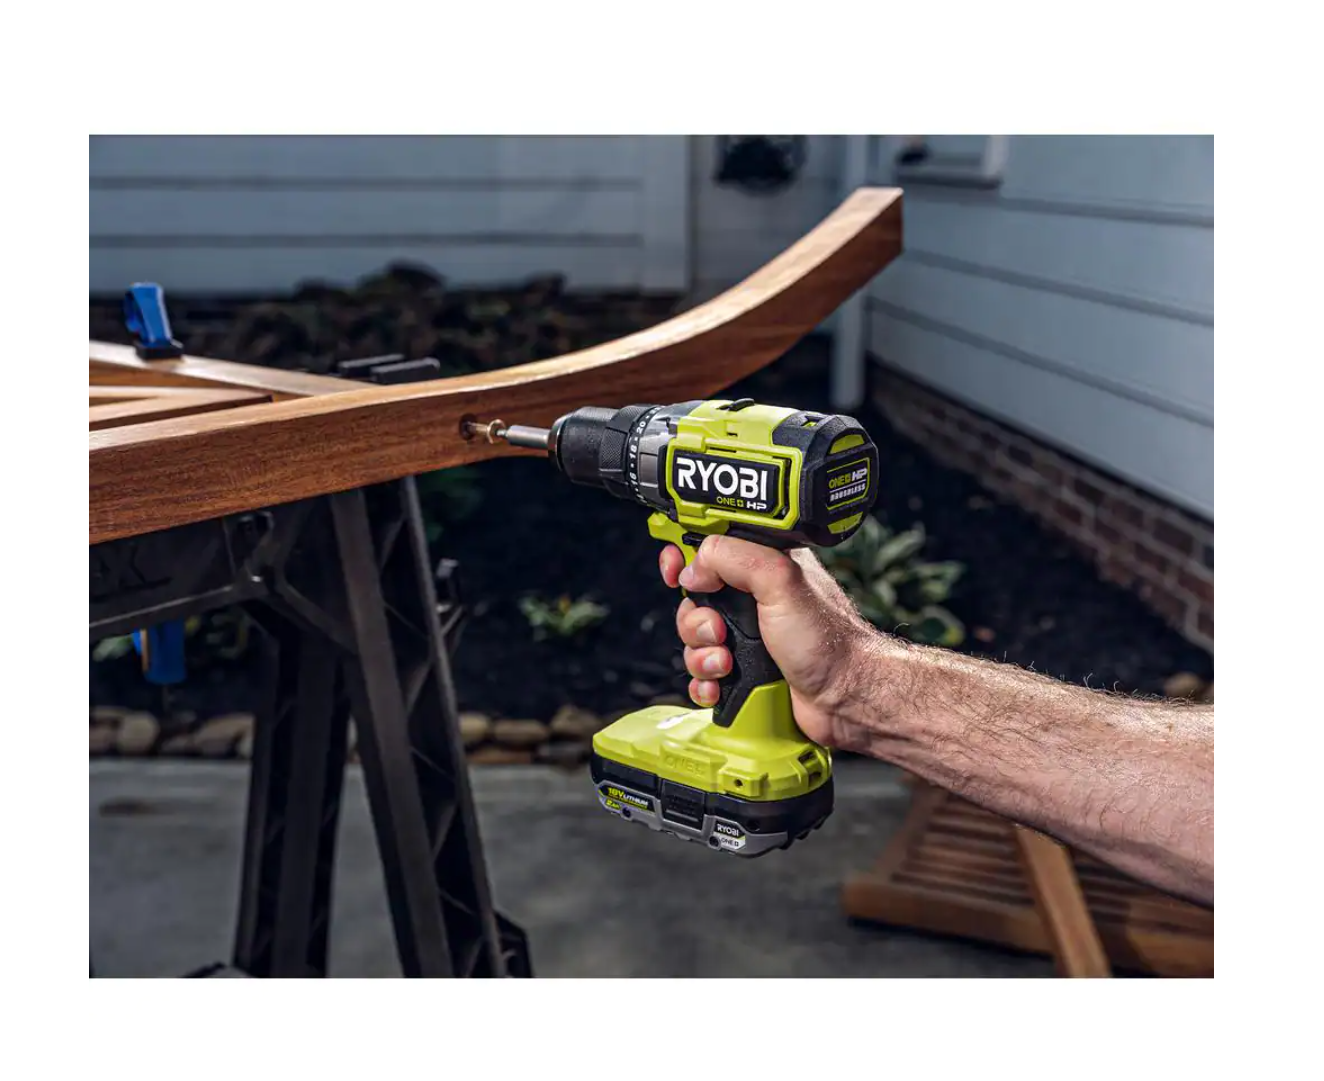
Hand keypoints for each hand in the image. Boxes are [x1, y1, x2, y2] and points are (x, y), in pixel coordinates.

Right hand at [658, 534, 881, 749]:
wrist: (846, 698)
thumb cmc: (828, 642)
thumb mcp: (779, 580)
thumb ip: (733, 557)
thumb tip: (694, 565)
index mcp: (764, 566)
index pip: (710, 549)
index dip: (686, 559)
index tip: (674, 571)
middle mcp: (754, 600)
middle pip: (694, 600)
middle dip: (696, 620)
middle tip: (720, 631)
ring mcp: (748, 637)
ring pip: (695, 641)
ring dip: (701, 655)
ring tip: (726, 664)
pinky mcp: (745, 671)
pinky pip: (704, 674)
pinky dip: (705, 682)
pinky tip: (721, 686)